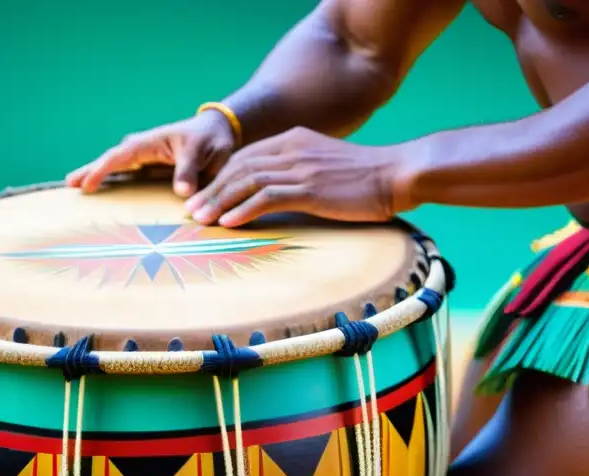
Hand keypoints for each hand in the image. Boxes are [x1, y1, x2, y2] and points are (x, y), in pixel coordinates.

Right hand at [66, 110, 236, 196]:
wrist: (217, 130)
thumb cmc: (211, 141)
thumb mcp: (206, 154)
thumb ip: (191, 171)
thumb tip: (182, 193)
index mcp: (151, 142)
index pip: (121, 156)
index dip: (103, 170)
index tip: (88, 184)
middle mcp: (142, 147)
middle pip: (110, 159)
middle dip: (90, 170)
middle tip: (69, 184)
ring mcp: (143, 154)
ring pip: (113, 163)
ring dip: (94, 172)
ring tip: (74, 185)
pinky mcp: (147, 162)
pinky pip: (123, 169)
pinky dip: (109, 176)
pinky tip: (97, 185)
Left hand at [184, 127, 409, 227]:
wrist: (396, 174)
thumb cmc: (364, 177)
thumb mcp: (324, 165)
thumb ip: (298, 171)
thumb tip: (275, 193)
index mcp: (294, 141)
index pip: (245, 158)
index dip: (219, 178)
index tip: (203, 197)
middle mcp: (293, 150)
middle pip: (239, 168)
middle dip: (212, 191)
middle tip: (192, 212)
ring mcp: (301, 168)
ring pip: (247, 182)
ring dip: (220, 202)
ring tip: (202, 220)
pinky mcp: (310, 189)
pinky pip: (267, 197)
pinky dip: (244, 209)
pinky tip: (229, 222)